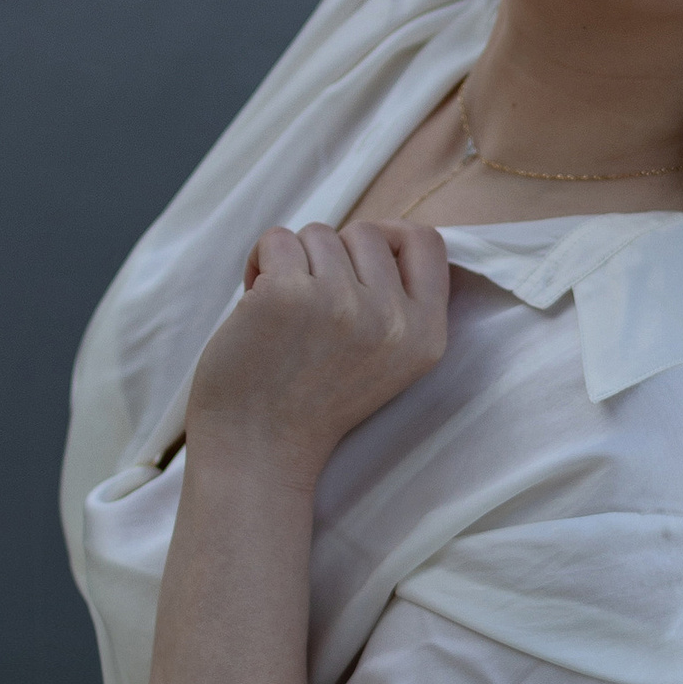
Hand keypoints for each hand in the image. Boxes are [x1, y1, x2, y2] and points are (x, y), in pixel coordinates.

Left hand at [185, 221, 450, 482]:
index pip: (428, 242)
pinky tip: (254, 304)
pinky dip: (259, 262)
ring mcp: (341, 304)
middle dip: (332, 256)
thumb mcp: (386, 360)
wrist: (258, 451)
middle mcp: (391, 320)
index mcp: (425, 336)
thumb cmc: (311, 401)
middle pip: (366, 232)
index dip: (392, 236)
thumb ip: (395, 303)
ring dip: (292, 262)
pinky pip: (277, 239)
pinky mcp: (288, 294)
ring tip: (282, 312)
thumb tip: (379, 234)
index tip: (357, 258)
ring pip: (318, 233)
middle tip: (310, 305)